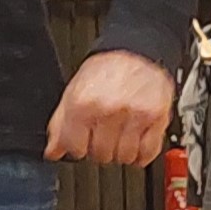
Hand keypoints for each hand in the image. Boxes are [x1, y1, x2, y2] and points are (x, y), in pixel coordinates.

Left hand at [45, 51, 174, 168]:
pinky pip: (148, 152)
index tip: (82, 142)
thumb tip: (53, 151)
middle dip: (100, 148)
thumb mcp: (74, 92)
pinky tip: (136, 143)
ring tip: (121, 135)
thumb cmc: (105, 71)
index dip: (77, 147)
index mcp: (83, 104)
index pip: (75, 148)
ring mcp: (134, 114)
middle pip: (100, 155)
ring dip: (121, 152)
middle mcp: (108, 109)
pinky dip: (142, 154)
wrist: (137, 52)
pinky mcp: (156, 117)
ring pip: (124, 157)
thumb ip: (60, 124)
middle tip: (103, 134)